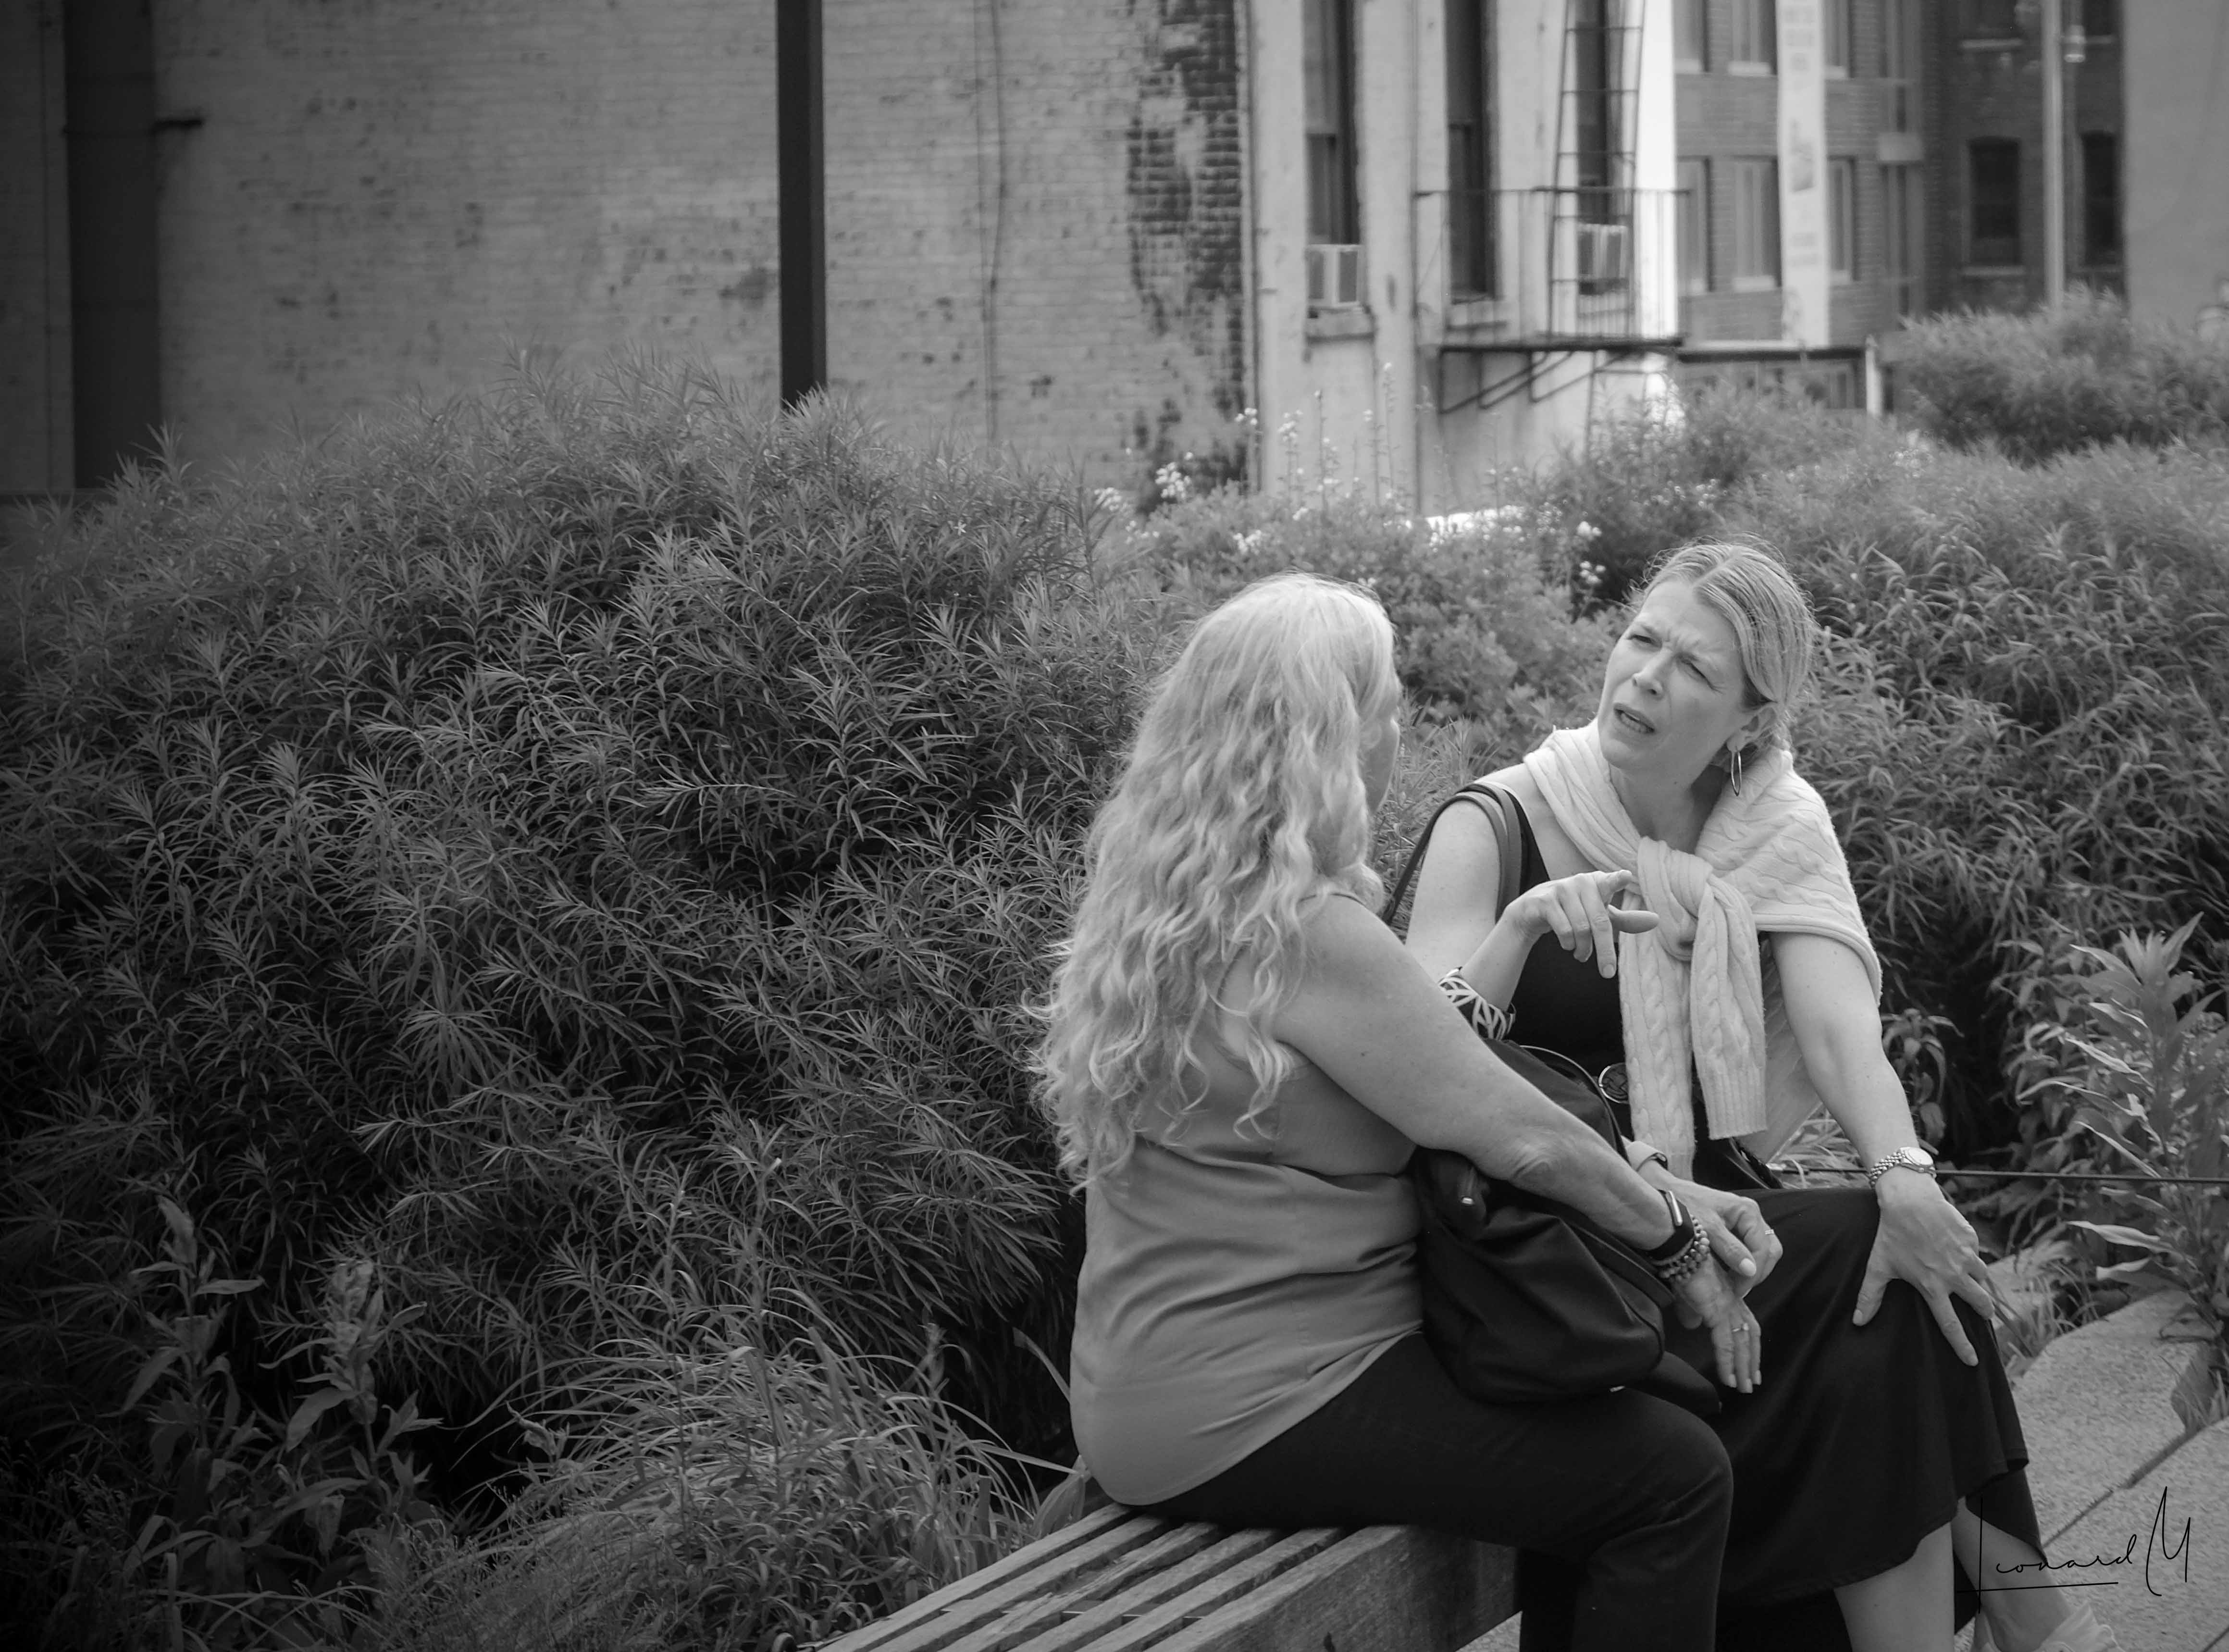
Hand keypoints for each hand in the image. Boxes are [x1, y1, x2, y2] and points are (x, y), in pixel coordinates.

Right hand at [1503, 869, 1659, 978]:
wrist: (1532, 912)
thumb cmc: (1574, 912)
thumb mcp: (1600, 915)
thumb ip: (1625, 919)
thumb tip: (1655, 920)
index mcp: (1598, 882)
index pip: (1610, 881)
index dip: (1617, 880)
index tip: (1625, 876)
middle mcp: (1580, 882)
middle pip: (1600, 922)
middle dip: (1605, 951)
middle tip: (1608, 973)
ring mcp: (1561, 889)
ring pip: (1581, 929)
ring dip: (1583, 949)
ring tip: (1581, 954)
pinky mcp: (1545, 901)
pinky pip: (1563, 930)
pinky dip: (1568, 944)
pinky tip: (1568, 946)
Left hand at [1666, 1178, 1782, 1296]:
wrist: (1663, 1193)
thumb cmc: (1683, 1208)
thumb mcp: (1706, 1230)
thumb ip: (1730, 1250)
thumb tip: (1750, 1270)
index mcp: (1748, 1211)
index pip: (1764, 1249)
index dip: (1754, 1274)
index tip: (1738, 1291)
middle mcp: (1750, 1214)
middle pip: (1769, 1250)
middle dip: (1757, 1272)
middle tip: (1738, 1289)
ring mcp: (1743, 1221)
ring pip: (1762, 1250)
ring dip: (1751, 1269)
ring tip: (1734, 1284)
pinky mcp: (1734, 1227)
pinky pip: (1749, 1248)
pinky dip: (1743, 1262)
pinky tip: (1729, 1273)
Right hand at [1670, 1259, 1761, 1393]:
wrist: (1679, 1245)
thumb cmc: (1681, 1261)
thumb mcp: (1686, 1290)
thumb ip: (1691, 1308)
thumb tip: (1692, 1324)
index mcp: (1728, 1294)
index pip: (1746, 1323)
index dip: (1750, 1344)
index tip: (1750, 1362)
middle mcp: (1733, 1301)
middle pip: (1750, 1335)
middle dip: (1751, 1360)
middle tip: (1752, 1381)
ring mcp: (1727, 1306)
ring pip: (1741, 1343)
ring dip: (1743, 1368)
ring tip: (1743, 1387)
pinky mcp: (1717, 1311)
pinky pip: (1726, 1343)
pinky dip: (1728, 1363)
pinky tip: (1728, 1378)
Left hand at [1853, 1172, 1998, 1364]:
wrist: (1910, 1200)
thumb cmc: (1892, 1234)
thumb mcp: (1878, 1266)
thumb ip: (1870, 1296)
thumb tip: (1858, 1322)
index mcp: (1932, 1286)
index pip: (1950, 1324)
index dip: (1961, 1345)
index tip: (1972, 1361)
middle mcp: (1954, 1275)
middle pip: (1980, 1303)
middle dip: (1984, 1312)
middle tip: (1984, 1314)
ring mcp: (1966, 1257)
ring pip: (1983, 1278)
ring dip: (1980, 1283)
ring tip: (1974, 1283)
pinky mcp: (1971, 1239)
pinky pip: (1977, 1254)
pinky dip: (1972, 1257)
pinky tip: (1962, 1253)